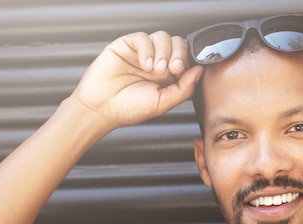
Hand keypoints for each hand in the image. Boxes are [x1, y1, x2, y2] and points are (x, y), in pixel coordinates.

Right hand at [71, 31, 203, 129]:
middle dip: (179, 54)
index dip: (187, 60)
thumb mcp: (163, 102)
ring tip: (155, 70)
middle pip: (177, 43)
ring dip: (163, 52)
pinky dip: (147, 49)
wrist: (102, 108)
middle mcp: (157, 62)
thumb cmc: (130, 108)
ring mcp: (142, 53)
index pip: (185, 57)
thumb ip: (184, 88)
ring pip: (162, 37)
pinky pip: (143, 37)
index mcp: (168, 76)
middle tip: (172, 69)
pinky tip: (144, 65)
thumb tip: (200, 70)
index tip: (181, 72)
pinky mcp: (126, 45)